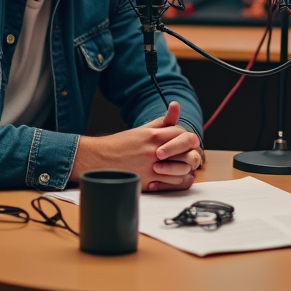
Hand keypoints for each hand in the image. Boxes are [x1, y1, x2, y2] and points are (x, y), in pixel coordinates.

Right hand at [71, 101, 201, 191]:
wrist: (100, 160)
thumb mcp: (142, 129)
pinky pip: (173, 183)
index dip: (185, 139)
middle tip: (188, 156)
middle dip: (190, 154)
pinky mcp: (149, 182)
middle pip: (187, 152)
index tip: (183, 144)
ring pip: (184, 169)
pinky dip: (178, 180)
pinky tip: (175, 177)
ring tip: (182, 167)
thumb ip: (161, 121)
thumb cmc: (120, 144)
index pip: (182, 134)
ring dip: (186, 168)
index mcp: (153, 135)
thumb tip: (175, 107)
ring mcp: (153, 167)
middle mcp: (154, 151)